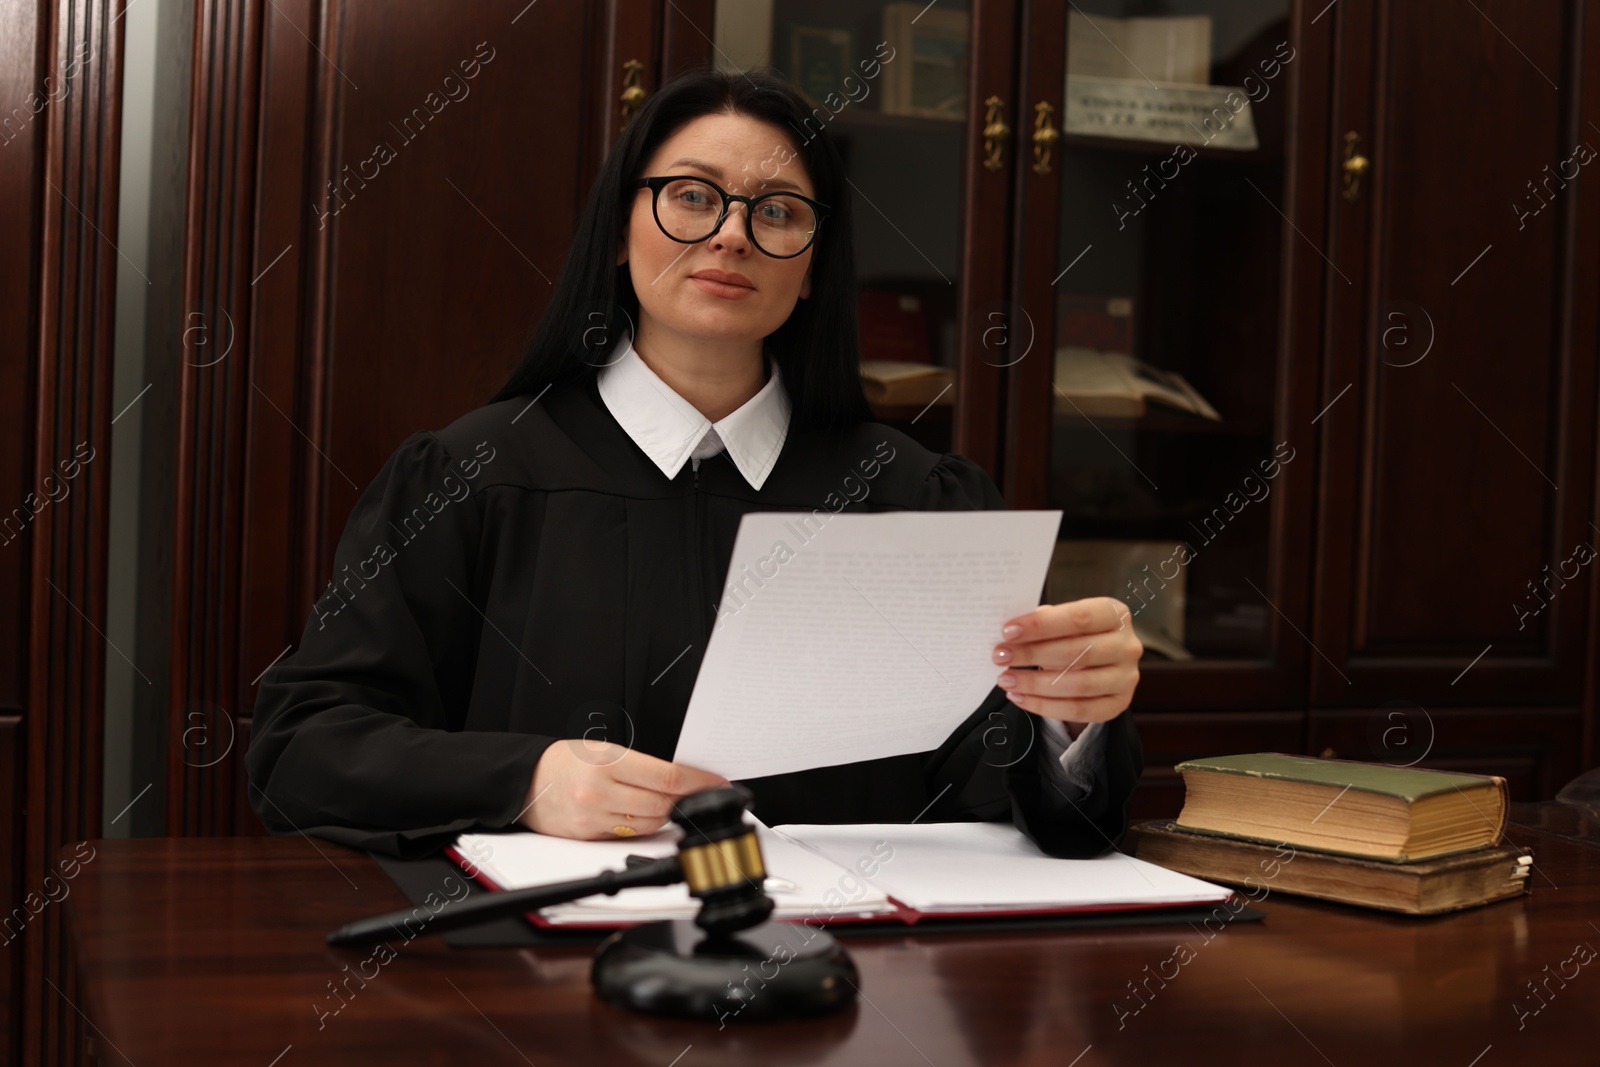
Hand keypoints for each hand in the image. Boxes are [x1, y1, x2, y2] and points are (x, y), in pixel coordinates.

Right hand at [517, 739, 728, 839]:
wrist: (523, 780)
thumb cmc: (565, 760)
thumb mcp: (603, 750)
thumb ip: (639, 765)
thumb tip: (679, 779)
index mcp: (607, 763)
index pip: (667, 777)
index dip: (699, 782)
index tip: (717, 782)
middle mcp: (600, 792)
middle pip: (662, 805)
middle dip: (682, 800)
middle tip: (693, 794)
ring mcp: (593, 818)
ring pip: (648, 825)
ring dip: (663, 815)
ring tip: (661, 801)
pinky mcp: (588, 837)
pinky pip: (627, 837)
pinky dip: (640, 827)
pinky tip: (638, 814)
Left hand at [992, 597, 1141, 736]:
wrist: (1103, 663)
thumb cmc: (1077, 634)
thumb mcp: (1066, 620)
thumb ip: (1045, 622)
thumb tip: (1011, 633)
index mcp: (1116, 614)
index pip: (1079, 617)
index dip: (1042, 625)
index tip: (1008, 631)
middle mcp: (1127, 646)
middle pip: (1077, 652)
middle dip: (1032, 655)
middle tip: (1000, 656)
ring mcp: (1127, 677)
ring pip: (1078, 685)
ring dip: (1035, 684)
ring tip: (1006, 679)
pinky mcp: (1118, 704)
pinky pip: (1079, 710)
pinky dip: (1045, 706)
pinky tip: (1020, 698)